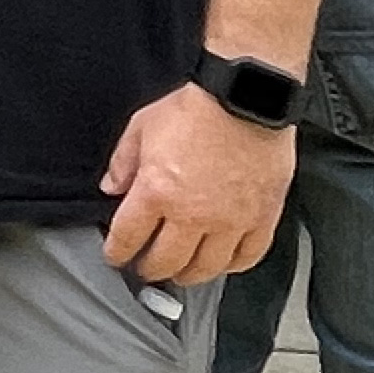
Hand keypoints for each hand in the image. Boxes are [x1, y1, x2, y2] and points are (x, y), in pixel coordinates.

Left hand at [100, 83, 294, 282]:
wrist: (246, 98)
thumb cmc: (196, 108)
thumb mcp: (142, 127)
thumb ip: (122, 162)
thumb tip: (111, 187)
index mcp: (156, 192)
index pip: (128, 238)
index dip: (117, 252)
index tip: (115, 256)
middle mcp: (192, 215)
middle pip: (165, 261)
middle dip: (149, 269)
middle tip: (145, 269)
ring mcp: (230, 221)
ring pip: (206, 268)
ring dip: (188, 275)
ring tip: (181, 273)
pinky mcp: (261, 219)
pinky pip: (247, 257)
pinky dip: (232, 266)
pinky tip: (223, 263)